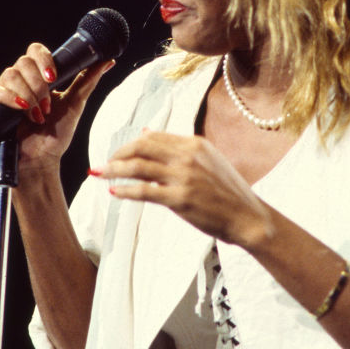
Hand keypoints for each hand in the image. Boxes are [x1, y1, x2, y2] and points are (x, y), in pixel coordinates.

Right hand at [0, 43, 114, 176]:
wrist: (41, 160)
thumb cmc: (56, 135)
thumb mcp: (75, 104)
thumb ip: (88, 80)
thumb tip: (107, 61)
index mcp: (38, 77)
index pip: (35, 51)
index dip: (43, 59)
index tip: (54, 77)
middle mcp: (19, 81)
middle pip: (22, 62)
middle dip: (38, 85)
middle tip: (47, 106)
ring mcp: (4, 93)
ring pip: (9, 75)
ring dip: (28, 96)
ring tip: (37, 116)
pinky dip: (8, 98)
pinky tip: (20, 109)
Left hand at [97, 129, 273, 248]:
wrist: (248, 216)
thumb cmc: (226, 191)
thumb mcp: (206, 160)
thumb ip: (176, 147)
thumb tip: (144, 131)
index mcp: (194, 144)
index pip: (152, 137)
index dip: (130, 144)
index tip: (118, 153)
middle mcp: (188, 156)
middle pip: (141, 147)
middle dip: (118, 154)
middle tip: (105, 164)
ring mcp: (184, 177)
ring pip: (138, 167)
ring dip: (115, 170)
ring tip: (101, 174)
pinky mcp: (180, 199)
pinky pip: (144, 191)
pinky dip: (125, 190)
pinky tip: (115, 192)